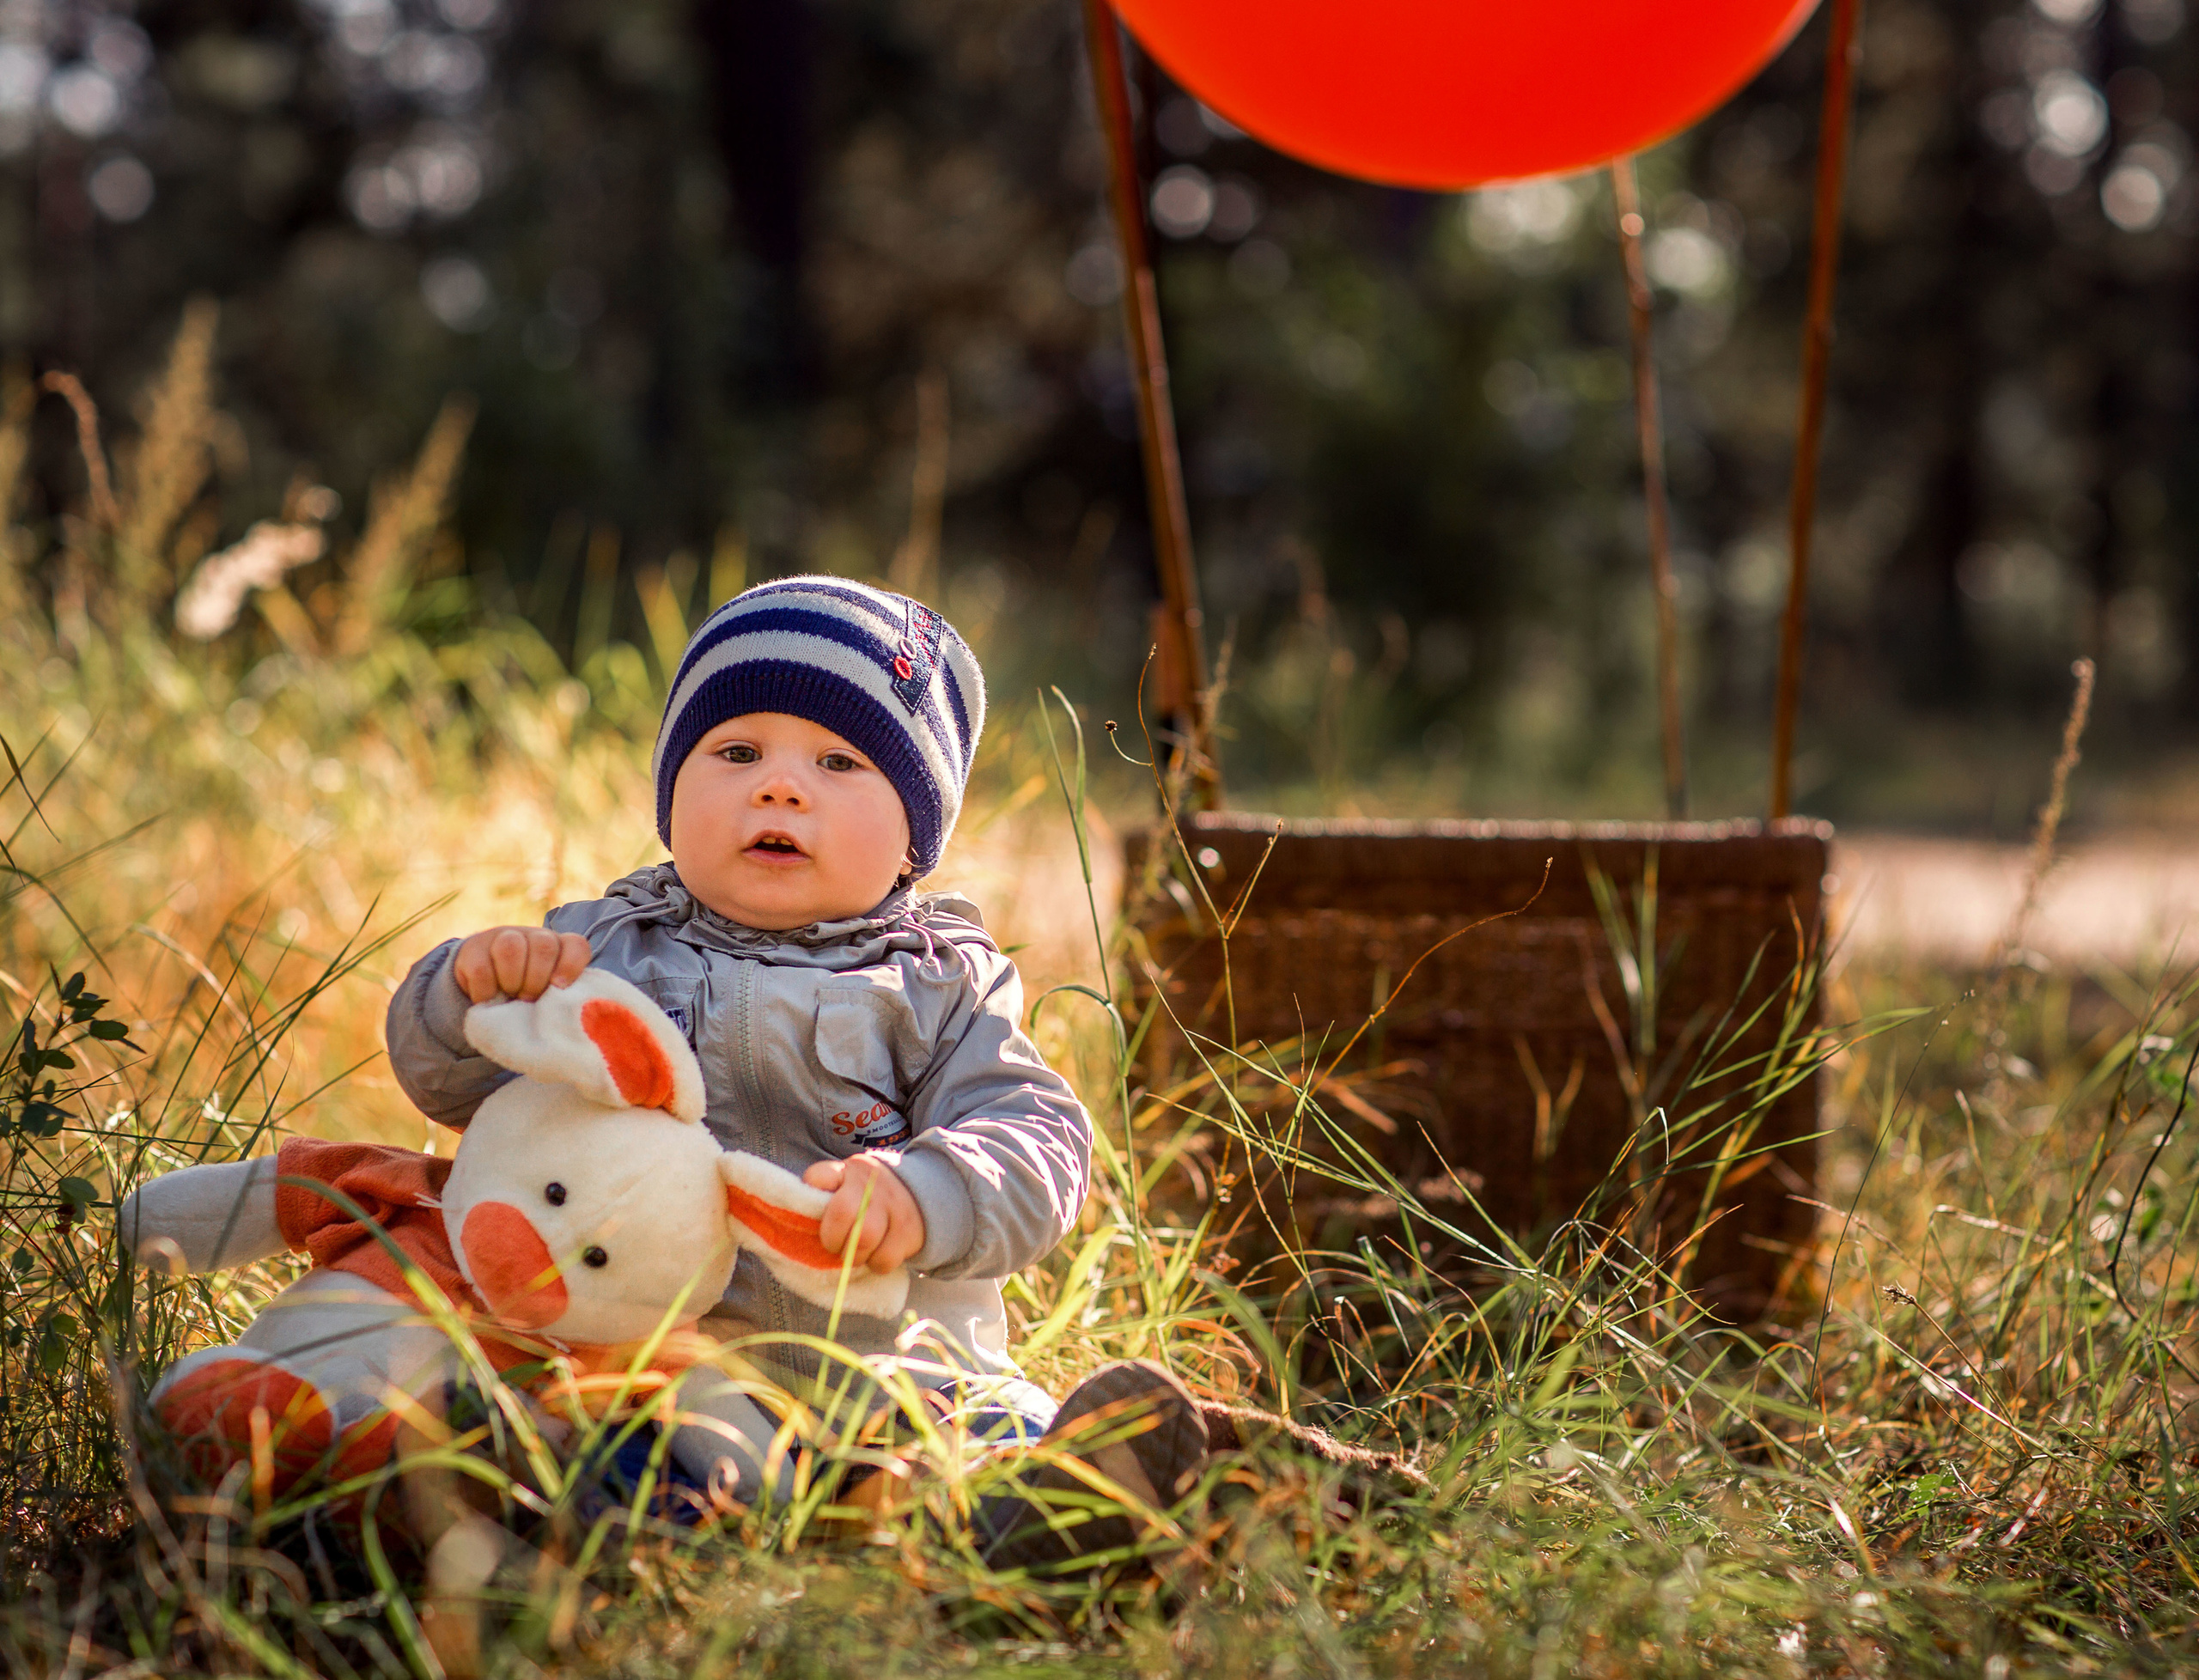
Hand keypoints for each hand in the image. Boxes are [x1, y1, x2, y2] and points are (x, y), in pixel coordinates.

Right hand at [451, 927, 591, 1002]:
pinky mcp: (473, 949)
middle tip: (528, 998)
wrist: (485, 985)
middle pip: (544, 946)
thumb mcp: (546, 995)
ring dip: (512, 979)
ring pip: (511, 947)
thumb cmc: (526, 994)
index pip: (576, 946)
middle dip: (537, 979)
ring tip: (508, 997)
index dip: (571, 966)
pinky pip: (480, 968)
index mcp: (559, 947)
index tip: (558, 988)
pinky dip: (485, 991)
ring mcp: (503, 937)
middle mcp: (533, 936)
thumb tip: (566, 1016)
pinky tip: (487, 1000)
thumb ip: (559, 998)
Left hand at [804, 1153, 924, 1274]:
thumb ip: (826, 1198)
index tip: (812, 1214)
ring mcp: (893, 1204)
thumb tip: (800, 1226)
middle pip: (842, 1212)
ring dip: (854, 1256)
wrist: (920, 1195)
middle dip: (832, 1239)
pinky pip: (884, 1258)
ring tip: (855, 1252)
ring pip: (864, 1239)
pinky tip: (876, 1254)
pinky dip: (876, 1264)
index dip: (810, 1196)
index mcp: (848, 1170)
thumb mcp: (848, 1185)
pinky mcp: (909, 1230)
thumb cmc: (869, 1197)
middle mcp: (871, 1182)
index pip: (819, 1177)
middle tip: (834, 1245)